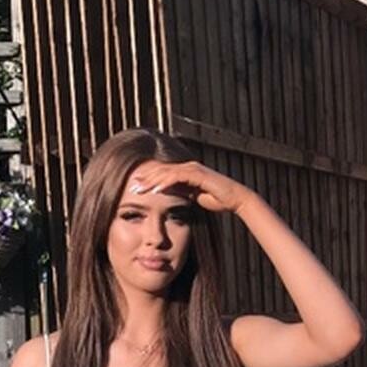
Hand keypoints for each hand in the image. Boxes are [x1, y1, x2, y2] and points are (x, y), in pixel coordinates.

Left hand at [128, 161, 253, 213]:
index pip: (162, 175)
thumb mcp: (195, 198)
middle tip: (131, 187)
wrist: (235, 198)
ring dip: (151, 181)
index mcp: (185, 172)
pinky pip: (177, 177)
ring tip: (139, 189)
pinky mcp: (197, 173)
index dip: (148, 181)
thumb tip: (170, 198)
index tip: (135, 189)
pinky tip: (155, 190)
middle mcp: (187, 167)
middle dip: (145, 179)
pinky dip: (165, 183)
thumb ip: (183, 194)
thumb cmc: (217, 199)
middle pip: (161, 171)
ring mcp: (192, 168)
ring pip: (166, 172)